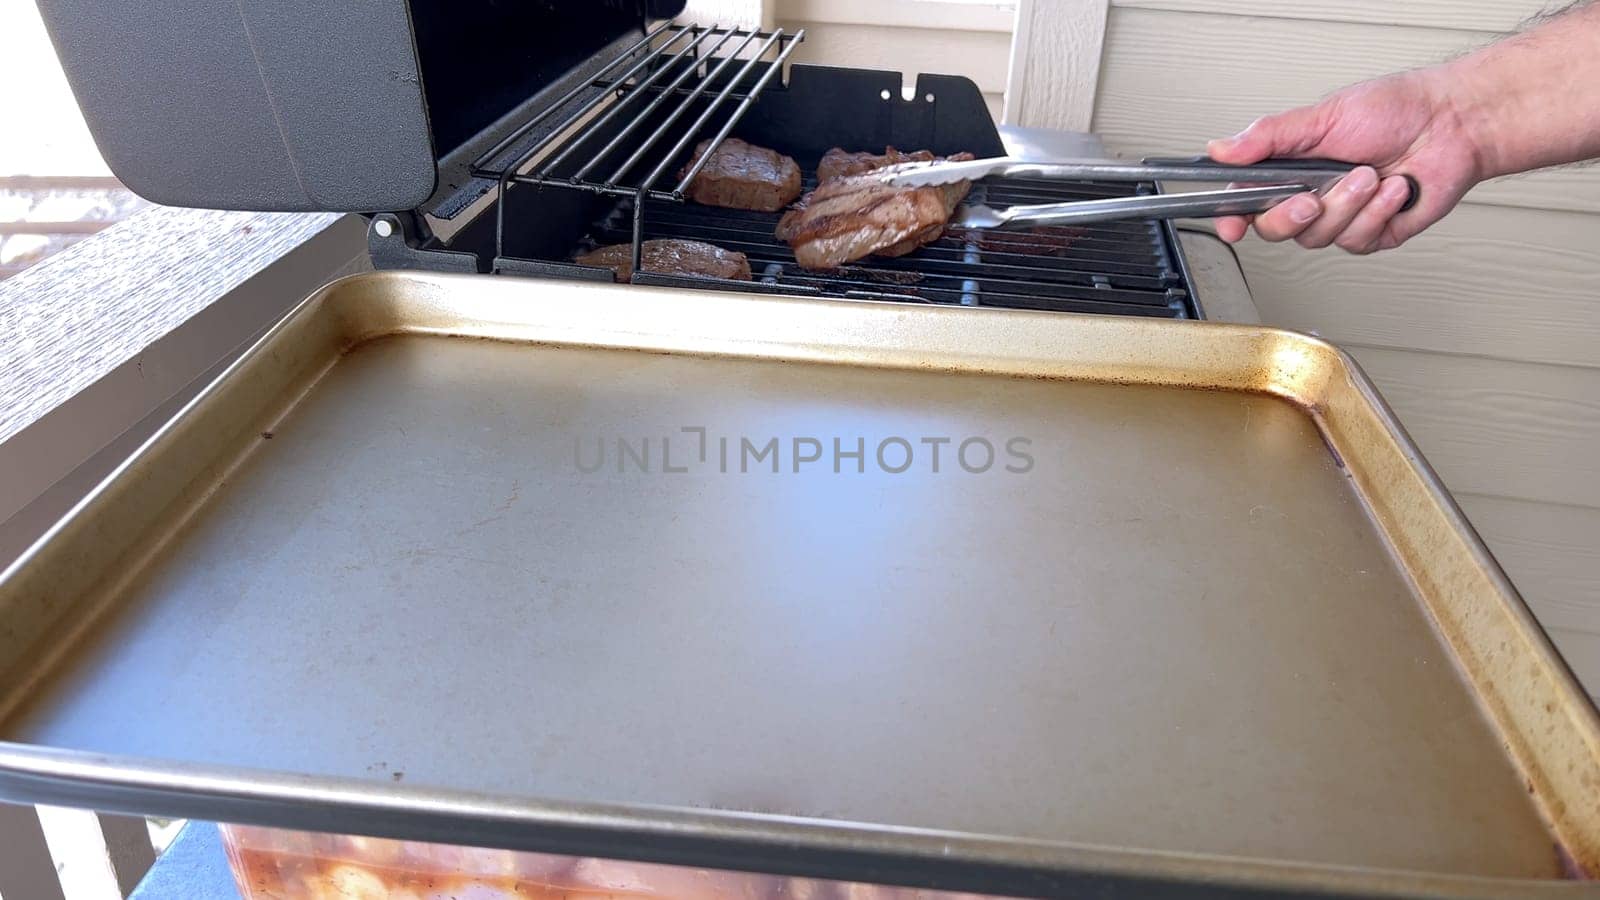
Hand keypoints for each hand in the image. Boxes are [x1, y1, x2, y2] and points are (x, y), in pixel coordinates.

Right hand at [1206, 69, 1485, 253]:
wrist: (1453, 125)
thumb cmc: (1398, 111)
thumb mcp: (1324, 116)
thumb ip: (1269, 136)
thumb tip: (1222, 148)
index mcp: (1290, 165)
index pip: (1246, 199)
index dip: (1233, 216)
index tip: (1233, 224)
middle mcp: (1310, 193)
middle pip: (1274, 228)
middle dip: (1293, 215)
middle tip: (1312, 197)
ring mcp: (1340, 217)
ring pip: (1318, 237)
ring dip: (1348, 205)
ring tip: (1371, 175)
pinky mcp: (1371, 233)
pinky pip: (1356, 240)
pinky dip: (1377, 212)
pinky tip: (1393, 190)